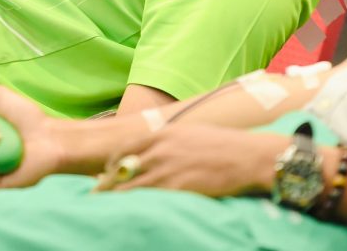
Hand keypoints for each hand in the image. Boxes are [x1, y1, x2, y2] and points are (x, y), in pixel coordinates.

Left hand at [100, 125, 284, 197]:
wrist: (248, 156)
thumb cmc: (222, 144)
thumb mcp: (188, 133)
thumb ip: (167, 140)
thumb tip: (152, 150)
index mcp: (161, 134)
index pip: (124, 148)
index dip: (112, 163)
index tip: (108, 173)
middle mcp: (159, 150)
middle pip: (122, 169)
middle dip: (109, 183)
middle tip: (98, 194)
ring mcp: (167, 170)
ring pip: (132, 188)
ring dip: (119, 198)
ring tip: (108, 209)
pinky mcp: (178, 189)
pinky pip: (151, 200)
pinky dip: (140, 207)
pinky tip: (135, 213)